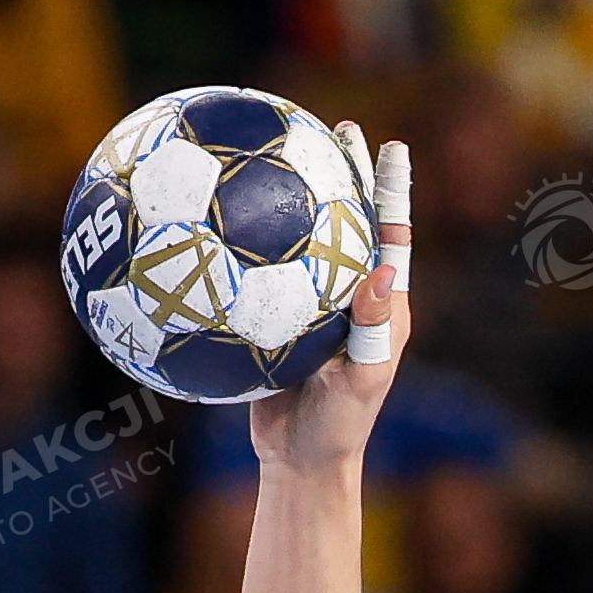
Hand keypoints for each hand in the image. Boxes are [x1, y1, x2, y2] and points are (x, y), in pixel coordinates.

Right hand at [249, 127, 411, 476]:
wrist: (299, 464)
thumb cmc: (339, 429)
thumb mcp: (360, 384)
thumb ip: (372, 332)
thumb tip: (387, 273)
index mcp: (382, 307)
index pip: (389, 235)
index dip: (390, 191)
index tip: (389, 146)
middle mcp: (350, 298)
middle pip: (345, 223)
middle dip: (340, 174)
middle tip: (328, 128)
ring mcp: (309, 308)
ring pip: (295, 243)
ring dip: (283, 200)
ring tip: (266, 154)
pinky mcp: (273, 323)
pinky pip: (252, 279)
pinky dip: (232, 252)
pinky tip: (202, 226)